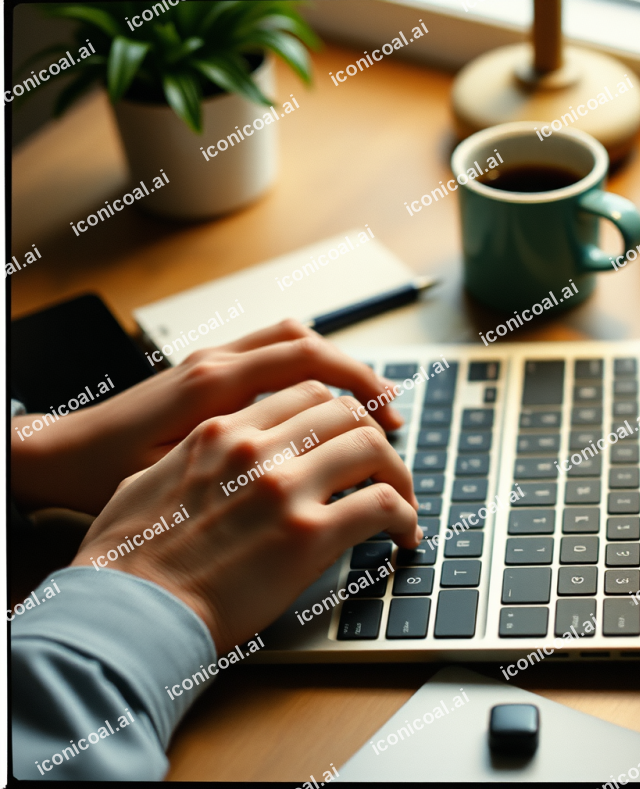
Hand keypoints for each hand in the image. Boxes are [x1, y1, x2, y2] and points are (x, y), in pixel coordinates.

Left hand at [11, 319, 403, 513]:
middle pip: (308, 344)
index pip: (307, 363)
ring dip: (336, 366)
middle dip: (360, 376)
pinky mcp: (207, 370)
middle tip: (393, 415)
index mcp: (212, 387)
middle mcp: (216, 362)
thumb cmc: (107, 474)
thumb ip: (233, 470)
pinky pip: (271, 352)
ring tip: (367, 405)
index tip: (390, 424)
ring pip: (292, 340)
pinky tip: (320, 402)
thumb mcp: (171, 480)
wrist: (61, 453)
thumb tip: (306, 484)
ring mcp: (211, 360)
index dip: (359, 388)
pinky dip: (307, 368)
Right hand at [70, 381, 420, 652]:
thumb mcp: (145, 483)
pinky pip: (380, 505)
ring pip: (372, 447)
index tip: (352, 430)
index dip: (339, 410)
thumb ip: (190, 461)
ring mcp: (284, 487)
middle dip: (374, 432)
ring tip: (403, 498)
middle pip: (345, 411)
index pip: (305, 392)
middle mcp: (257, 447)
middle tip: (384, 462)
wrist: (125, 613)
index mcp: (221, 430)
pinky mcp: (306, 535)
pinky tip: (404, 534)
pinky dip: (404, 515)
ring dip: (398, 472)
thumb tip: (209, 464)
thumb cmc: (125, 559)